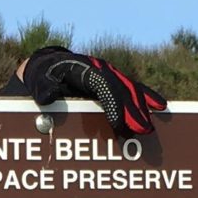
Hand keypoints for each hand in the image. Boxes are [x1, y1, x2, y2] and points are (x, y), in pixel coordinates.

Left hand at [3, 47, 168, 135]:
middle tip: (142, 131)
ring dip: (142, 108)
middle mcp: (100, 69)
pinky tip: (160, 108)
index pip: (102, 86)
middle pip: (121, 89)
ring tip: (151, 127)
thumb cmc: (41, 77)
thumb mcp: (37, 82)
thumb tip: (48, 97)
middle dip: (133, 111)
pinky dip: (146, 99)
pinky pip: (132, 90)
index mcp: (81, 68)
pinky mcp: (113, 82)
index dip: (112, 105)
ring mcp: (109, 74)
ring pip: (130, 90)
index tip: (119, 125)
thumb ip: (42, 88)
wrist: (46, 66)